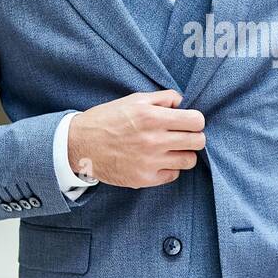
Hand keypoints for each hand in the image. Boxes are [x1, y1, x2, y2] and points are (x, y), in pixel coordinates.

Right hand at [67, 89, 205, 188]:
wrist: (79, 144)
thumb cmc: (107, 119)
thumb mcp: (134, 100)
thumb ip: (162, 98)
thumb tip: (183, 102)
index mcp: (152, 117)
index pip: (196, 121)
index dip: (195, 120)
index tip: (188, 122)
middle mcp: (153, 140)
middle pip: (198, 141)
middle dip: (193, 136)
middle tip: (182, 136)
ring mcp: (149, 162)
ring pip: (189, 160)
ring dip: (184, 154)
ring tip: (171, 149)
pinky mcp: (144, 179)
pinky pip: (173, 175)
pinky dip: (170, 168)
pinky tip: (158, 161)